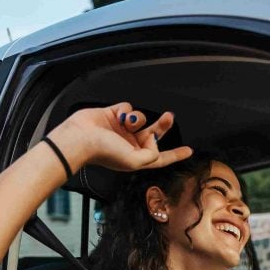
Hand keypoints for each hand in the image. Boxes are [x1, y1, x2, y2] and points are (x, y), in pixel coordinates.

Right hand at [50, 102, 193, 172]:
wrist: (80, 138)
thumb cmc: (103, 152)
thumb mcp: (134, 161)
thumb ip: (152, 155)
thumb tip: (155, 142)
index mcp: (136, 158)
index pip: (161, 157)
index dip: (175, 154)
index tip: (188, 151)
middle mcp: (130, 144)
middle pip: (154, 134)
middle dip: (162, 125)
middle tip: (170, 116)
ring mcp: (121, 130)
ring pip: (141, 119)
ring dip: (138, 119)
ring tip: (128, 123)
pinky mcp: (113, 116)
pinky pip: (128, 109)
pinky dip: (125, 111)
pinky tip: (118, 117)